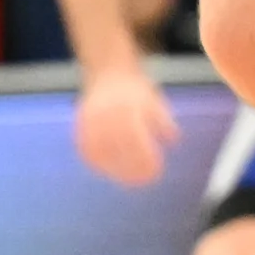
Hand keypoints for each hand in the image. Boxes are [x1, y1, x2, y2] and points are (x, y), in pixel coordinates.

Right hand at [72, 68, 178, 185]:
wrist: (109, 72)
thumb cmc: (136, 90)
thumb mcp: (155, 102)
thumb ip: (164, 122)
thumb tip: (174, 141)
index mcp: (128, 109)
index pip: (138, 142)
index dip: (146, 161)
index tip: (155, 173)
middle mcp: (108, 115)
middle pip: (118, 151)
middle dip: (131, 170)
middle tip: (142, 182)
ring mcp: (91, 120)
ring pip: (100, 153)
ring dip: (112, 170)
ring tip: (125, 179)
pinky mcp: (81, 124)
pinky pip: (85, 149)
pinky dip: (95, 162)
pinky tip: (106, 170)